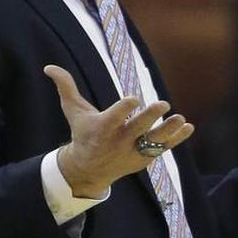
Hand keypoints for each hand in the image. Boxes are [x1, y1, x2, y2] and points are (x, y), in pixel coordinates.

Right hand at [44, 65, 193, 197]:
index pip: (114, 118)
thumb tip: (49, 67)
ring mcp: (133, 152)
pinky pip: (163, 149)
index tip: (134, 99)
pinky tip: (188, 127)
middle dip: (150, 117)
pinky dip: (176, 139)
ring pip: (153, 142)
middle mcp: (118, 141)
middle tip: (163, 104)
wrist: (88, 170)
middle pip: (137, 129)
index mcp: (102, 128)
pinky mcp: (144, 159)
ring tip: (181, 118)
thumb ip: (66, 87)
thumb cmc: (82, 133)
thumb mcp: (73, 112)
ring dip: (168, 131)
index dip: (124, 108)